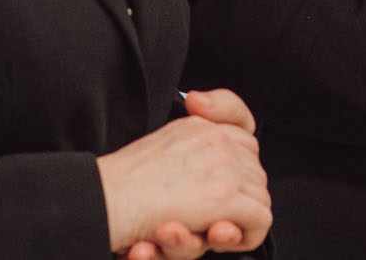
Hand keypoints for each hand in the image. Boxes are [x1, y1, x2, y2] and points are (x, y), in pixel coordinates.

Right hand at [102, 89, 269, 257]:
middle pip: (254, 173)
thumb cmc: (122, 188)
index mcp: (198, 128)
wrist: (105, 202)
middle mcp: (214, 140)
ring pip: (257, 198)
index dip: (240, 162)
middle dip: (237, 202)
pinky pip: (260, 219)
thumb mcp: (159, 161)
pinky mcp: (224, 197)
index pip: (243, 136)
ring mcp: (223, 167)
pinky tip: (215, 235)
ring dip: (234, 223)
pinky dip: (244, 236)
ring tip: (200, 231)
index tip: (226, 185)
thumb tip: (210, 151)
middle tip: (207, 220)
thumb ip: (191, 154)